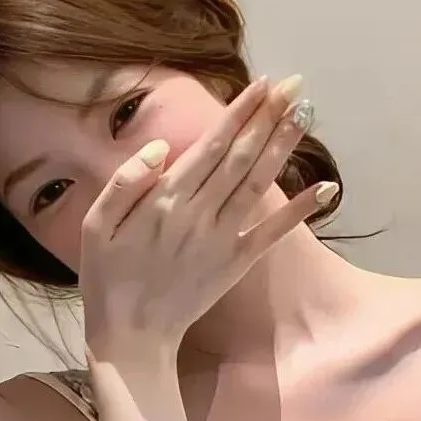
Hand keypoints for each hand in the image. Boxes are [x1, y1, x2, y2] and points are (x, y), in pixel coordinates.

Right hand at [80, 77, 332, 365]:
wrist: (132, 336)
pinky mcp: (237, 262)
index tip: (263, 84)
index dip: (240, 113)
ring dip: (284, 146)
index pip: (211, 145)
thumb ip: (125, 182)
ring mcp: (223, 238)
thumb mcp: (94, 226)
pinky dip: (301, 209)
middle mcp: (199, 213)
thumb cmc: (108, 277)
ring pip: (259, 182)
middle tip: (296, 85)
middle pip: (241, 156)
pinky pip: (274, 231)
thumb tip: (160, 147)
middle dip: (269, 117)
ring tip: (306, 113)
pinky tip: (326, 187)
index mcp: (164, 199)